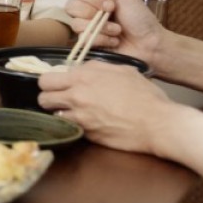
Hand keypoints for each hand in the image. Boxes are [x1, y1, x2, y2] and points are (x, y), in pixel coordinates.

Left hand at [38, 60, 171, 154]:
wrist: (159, 123)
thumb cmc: (145, 95)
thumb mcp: (122, 70)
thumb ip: (96, 67)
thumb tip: (81, 69)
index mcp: (83, 77)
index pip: (46, 79)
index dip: (50, 83)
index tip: (57, 85)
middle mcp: (76, 96)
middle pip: (43, 97)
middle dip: (49, 98)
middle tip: (60, 100)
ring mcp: (80, 117)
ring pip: (53, 114)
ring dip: (60, 113)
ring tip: (72, 112)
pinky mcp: (87, 134)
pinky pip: (70, 128)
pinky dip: (73, 126)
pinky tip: (85, 123)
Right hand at [65, 0, 163, 63]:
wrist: (150, 43)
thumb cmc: (140, 18)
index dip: (94, 0)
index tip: (112, 5)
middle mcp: (89, 13)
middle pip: (71, 7)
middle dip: (93, 13)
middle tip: (111, 15)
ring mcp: (88, 29)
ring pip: (76, 24)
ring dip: (100, 27)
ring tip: (116, 31)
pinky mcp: (90, 44)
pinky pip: (84, 39)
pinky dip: (102, 40)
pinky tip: (114, 41)